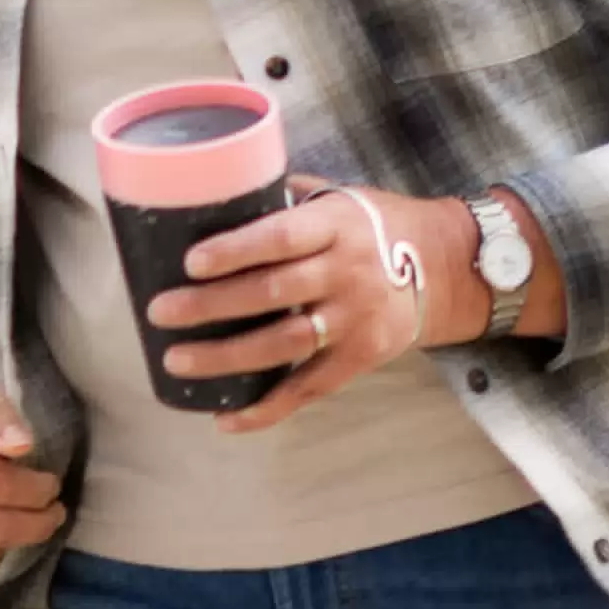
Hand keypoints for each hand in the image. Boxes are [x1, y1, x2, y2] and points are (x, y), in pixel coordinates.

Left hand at [146, 177, 476, 435]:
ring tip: (178, 361)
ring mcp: (356, 319)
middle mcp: (347, 273)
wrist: (447, 265)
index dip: (235, 250)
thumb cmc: (374, 223)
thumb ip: (285, 198)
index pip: (280, 238)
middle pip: (273, 293)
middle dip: (211, 305)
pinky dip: (268, 408)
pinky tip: (226, 417)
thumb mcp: (338, 197)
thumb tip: (216, 190)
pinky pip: (310, 388)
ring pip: (286, 344)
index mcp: (335, 227)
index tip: (190, 262)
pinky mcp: (362, 357)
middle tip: (160, 312)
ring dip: (228, 357)